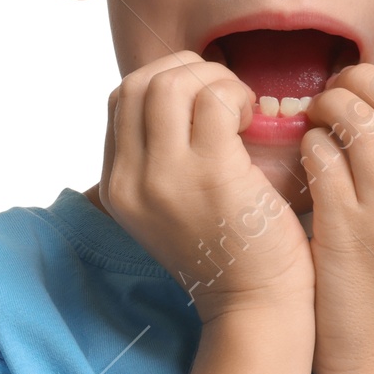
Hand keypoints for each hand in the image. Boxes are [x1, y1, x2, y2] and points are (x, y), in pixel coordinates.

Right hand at [100, 51, 313, 323]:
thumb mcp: (170, 207)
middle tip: (225, 94)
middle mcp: (130, 181)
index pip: (120, 100)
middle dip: (187, 70)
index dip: (164, 80)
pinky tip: (254, 120)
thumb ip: (160, 160)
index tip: (201, 97)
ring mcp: (166, 177)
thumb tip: (179, 99)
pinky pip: (214, 100)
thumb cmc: (228, 251)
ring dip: (213, 79)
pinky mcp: (210, 174)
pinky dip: (236, 95)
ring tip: (240, 107)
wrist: (256, 304)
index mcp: (117, 187)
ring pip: (171, 83)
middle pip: (139, 83)